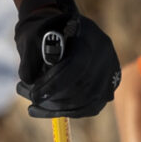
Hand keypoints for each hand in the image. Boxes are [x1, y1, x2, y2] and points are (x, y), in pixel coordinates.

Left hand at [13, 0, 119, 117]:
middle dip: (54, 97)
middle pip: (83, 86)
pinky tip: (46, 110)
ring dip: (58, 107)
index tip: (34, 96)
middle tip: (30, 98)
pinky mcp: (108, 87)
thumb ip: (31, 56)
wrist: (63, 30)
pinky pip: (90, 107)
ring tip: (33, 104)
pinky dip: (67, 111)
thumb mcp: (33, 36)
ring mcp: (110, 71)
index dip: (55, 84)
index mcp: (88, 34)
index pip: (76, 65)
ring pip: (87, 100)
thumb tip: (29, 79)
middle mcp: (105, 54)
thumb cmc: (44, 31)